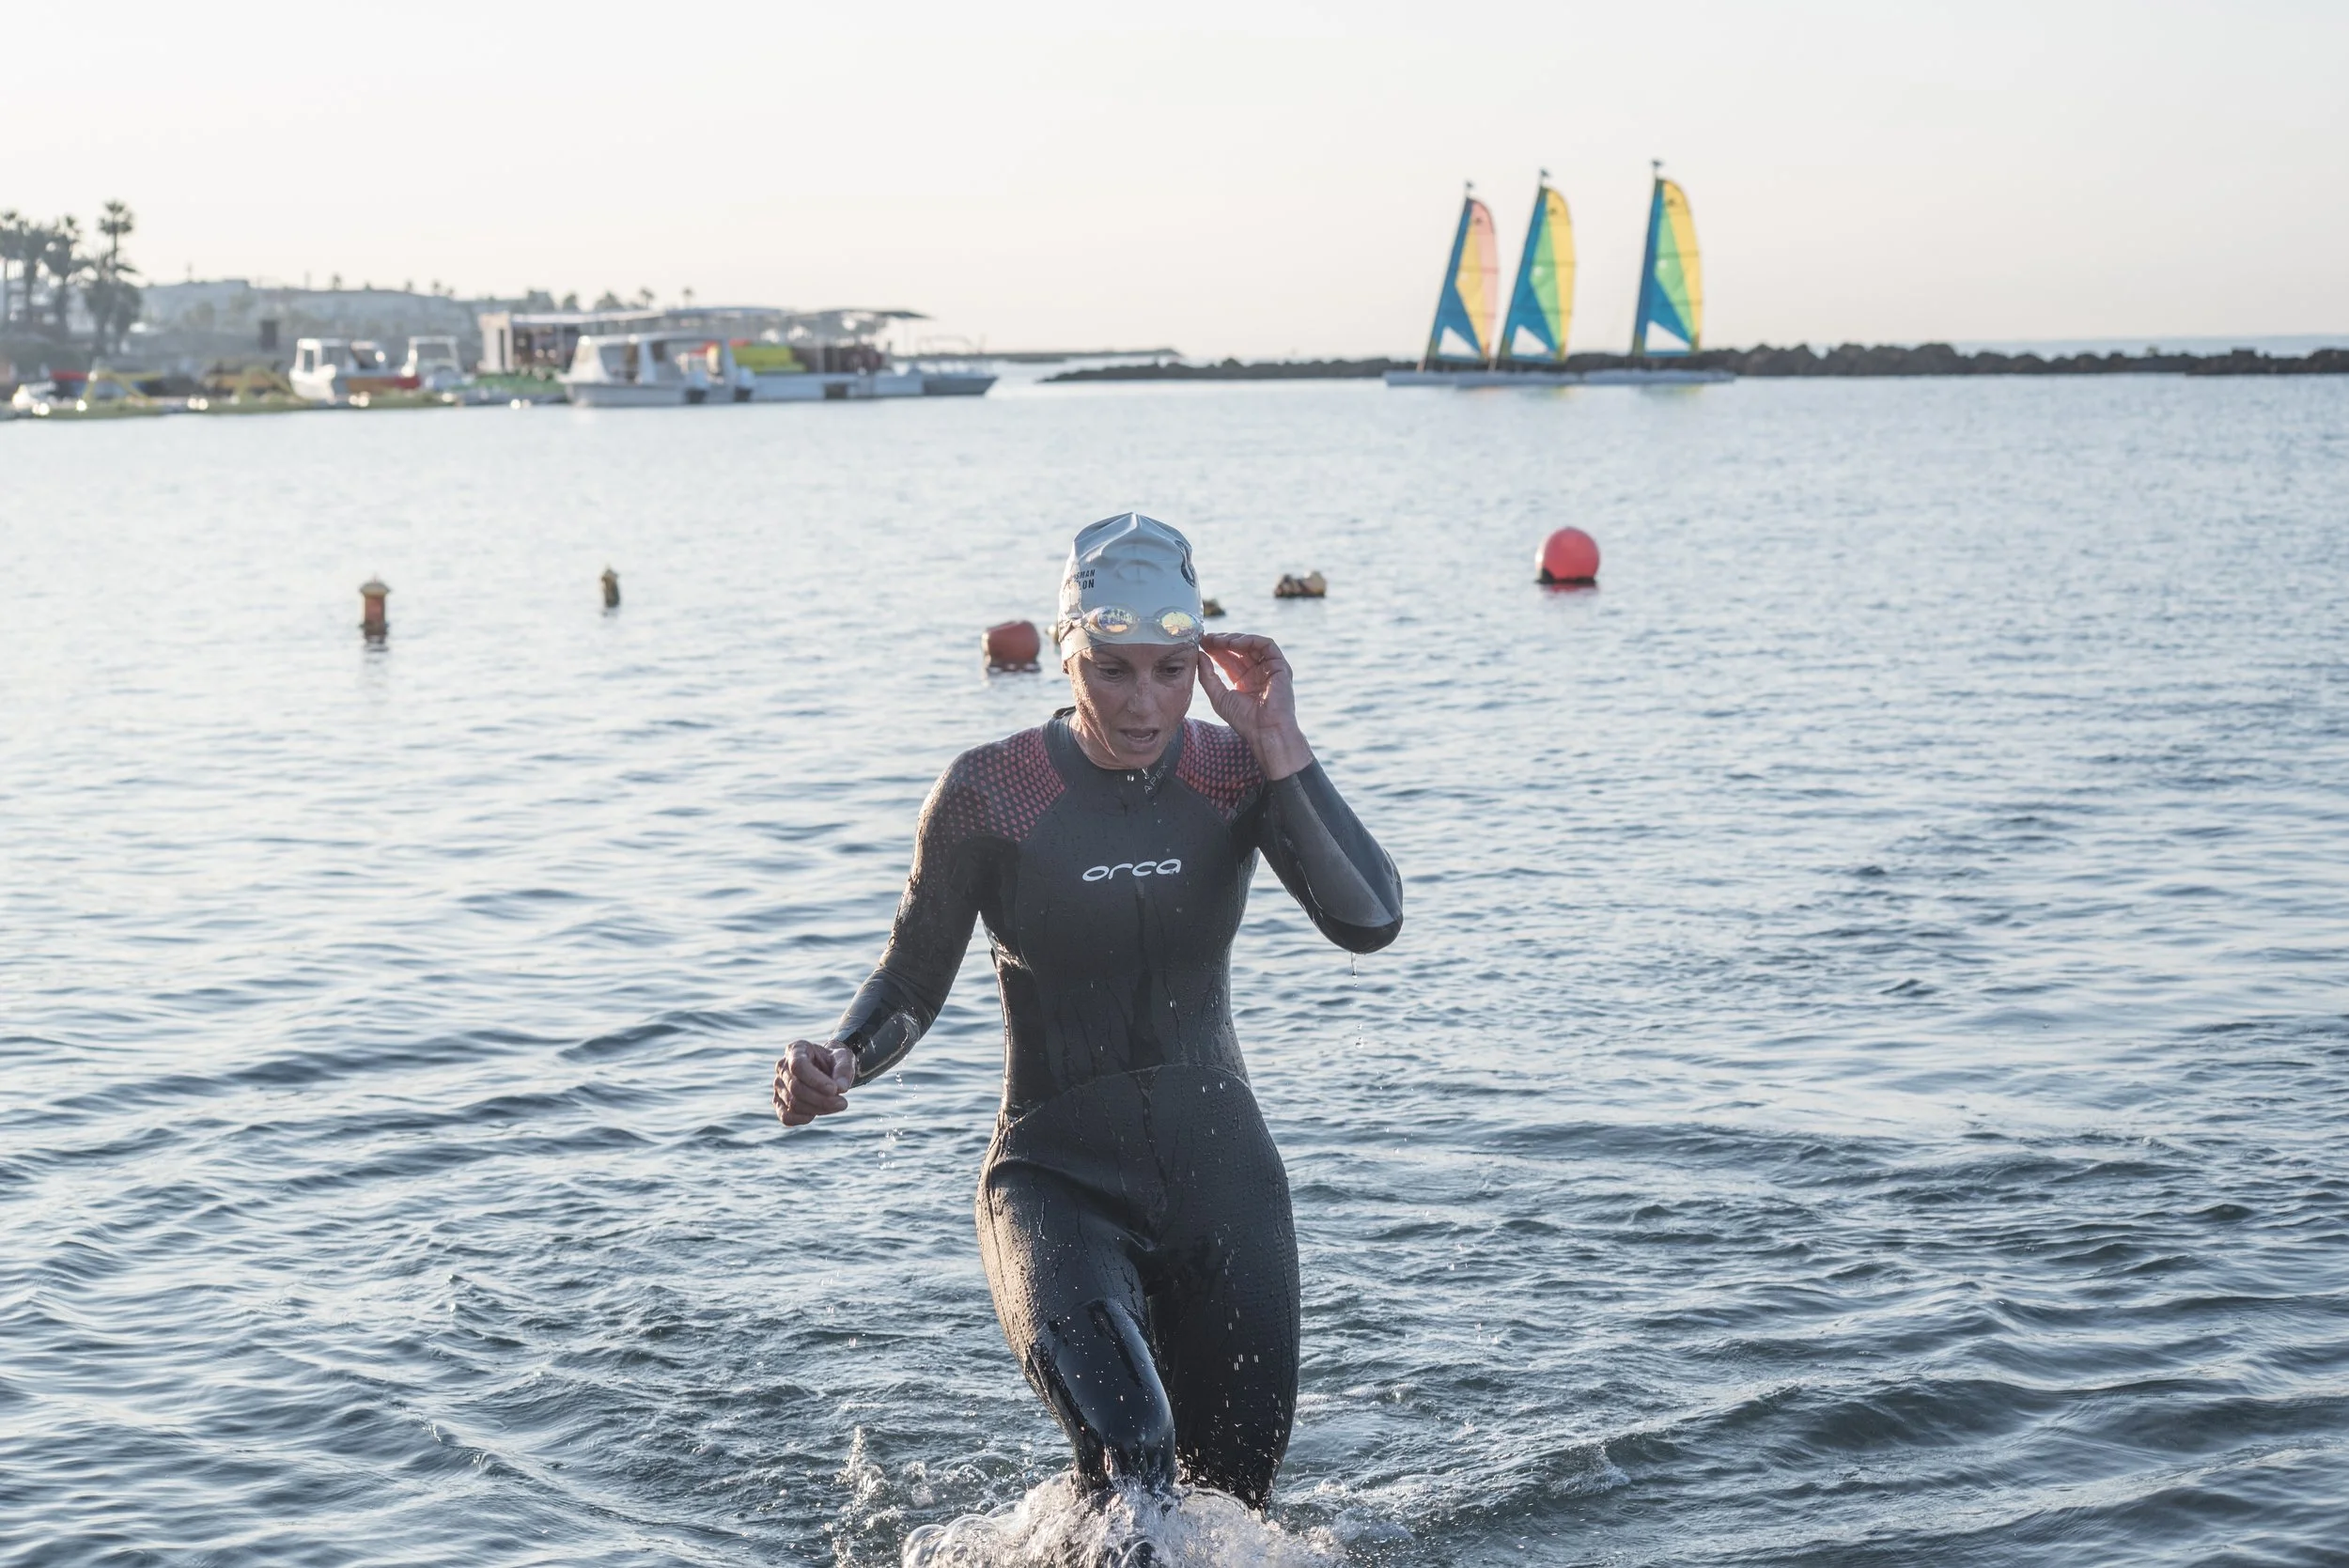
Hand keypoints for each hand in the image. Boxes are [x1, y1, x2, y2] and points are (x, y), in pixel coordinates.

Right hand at [773, 1039, 857, 1127]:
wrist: (827, 1068)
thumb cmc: (834, 1061)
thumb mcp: (844, 1058)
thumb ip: (844, 1070)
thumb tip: (841, 1088)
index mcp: (796, 1049)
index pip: (798, 1066)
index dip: (816, 1080)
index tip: (835, 1089)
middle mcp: (782, 1066)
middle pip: (795, 1087)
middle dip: (821, 1099)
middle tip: (843, 1103)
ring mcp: (778, 1085)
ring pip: (793, 1103)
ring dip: (817, 1109)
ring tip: (837, 1105)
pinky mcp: (779, 1101)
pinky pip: (786, 1116)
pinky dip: (802, 1119)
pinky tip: (818, 1113)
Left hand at [1197, 633, 1313, 780]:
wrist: (1265, 730)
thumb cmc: (1244, 719)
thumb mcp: (1218, 696)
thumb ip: (1207, 676)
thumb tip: (1198, 654)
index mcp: (1243, 680)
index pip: (1227, 658)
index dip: (1214, 649)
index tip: (1200, 642)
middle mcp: (1256, 672)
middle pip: (1238, 649)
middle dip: (1221, 641)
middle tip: (1206, 638)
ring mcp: (1268, 668)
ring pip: (1252, 644)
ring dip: (1234, 639)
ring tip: (1218, 641)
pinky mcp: (1280, 666)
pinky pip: (1266, 645)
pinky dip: (1250, 640)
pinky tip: (1234, 643)